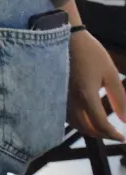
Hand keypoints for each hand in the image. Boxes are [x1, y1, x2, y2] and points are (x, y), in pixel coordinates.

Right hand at [67, 25, 125, 141]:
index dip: (113, 135)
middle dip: (102, 134)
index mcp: (87, 96)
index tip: (123, 137)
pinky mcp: (55, 93)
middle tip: (114, 134)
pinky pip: (65, 116)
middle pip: (86, 128)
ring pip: (74, 124)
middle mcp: (71, 101)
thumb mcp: (111, 73)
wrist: (65, 37)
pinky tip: (84, 117)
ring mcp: (60, 98)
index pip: (100, 125)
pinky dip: (77, 122)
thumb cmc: (91, 53)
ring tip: (101, 127)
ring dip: (89, 129)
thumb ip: (119, 98)